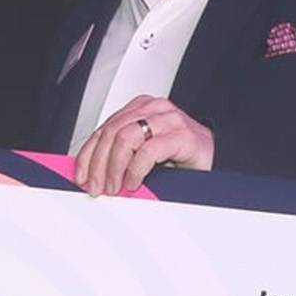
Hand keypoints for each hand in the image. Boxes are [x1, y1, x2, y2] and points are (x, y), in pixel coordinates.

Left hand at [72, 94, 214, 197]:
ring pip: (126, 137)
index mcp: (140, 109)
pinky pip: (149, 149)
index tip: (81, 175)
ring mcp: (168, 119)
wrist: (214, 158)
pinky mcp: (182, 135)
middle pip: (111, 131)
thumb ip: (120, 157)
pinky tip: (133, 182)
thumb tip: (93, 175)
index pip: (104, 128)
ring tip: (115, 187)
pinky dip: (136, 169)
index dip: (88, 154)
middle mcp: (152, 109)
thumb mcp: (141, 155)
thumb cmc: (179, 157)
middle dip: (98, 163)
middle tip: (96, 187)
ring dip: (114, 166)